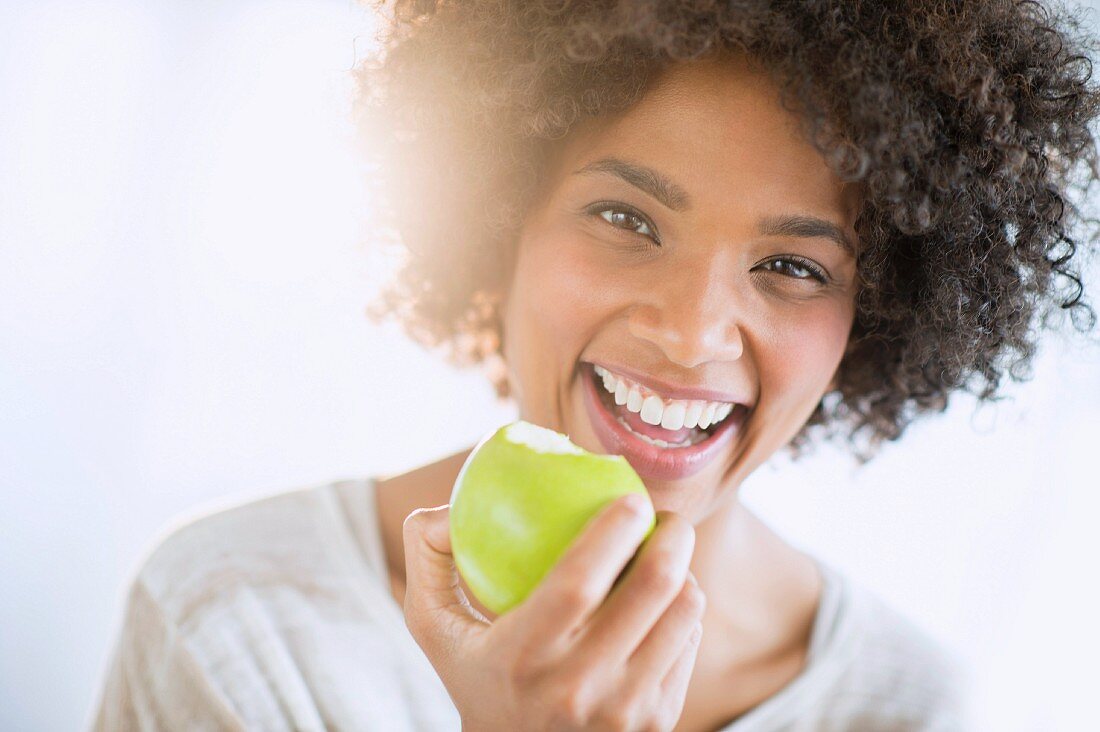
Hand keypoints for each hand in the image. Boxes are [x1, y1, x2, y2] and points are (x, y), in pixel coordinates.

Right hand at [401, 494, 705, 730]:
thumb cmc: (478, 676)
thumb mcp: (435, 628)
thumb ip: (429, 559)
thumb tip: (446, 508)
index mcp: (522, 655)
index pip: (579, 580)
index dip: (615, 528)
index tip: (630, 496)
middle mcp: (577, 687)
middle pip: (653, 587)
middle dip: (673, 534)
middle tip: (664, 516)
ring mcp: (623, 710)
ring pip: (683, 611)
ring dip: (683, 569)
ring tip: (665, 555)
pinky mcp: (657, 723)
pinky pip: (688, 642)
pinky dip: (682, 611)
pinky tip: (663, 601)